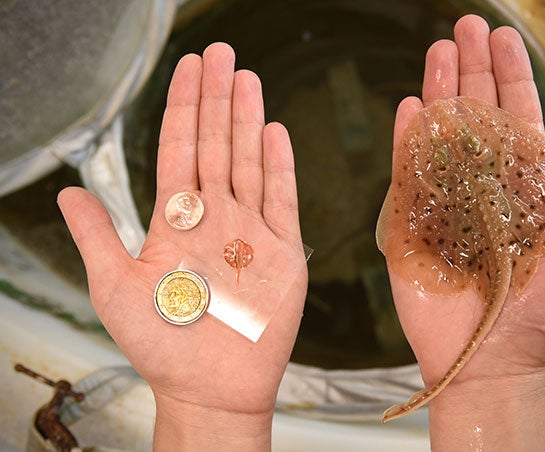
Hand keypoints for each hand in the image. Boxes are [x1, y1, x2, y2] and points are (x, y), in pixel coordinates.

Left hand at [58, 43, 306, 449]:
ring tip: (247, 78)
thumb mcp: (115, 288)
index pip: (179, 148)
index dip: (183, 106)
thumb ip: (96, 235)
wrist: (211, 388)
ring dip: (248, 120)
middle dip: (218, 98)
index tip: (189, 66)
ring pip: (249, 162)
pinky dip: (280, 166)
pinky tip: (275, 132)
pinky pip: (282, 200)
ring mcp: (250, 231)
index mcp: (175, 220)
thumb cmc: (162, 346)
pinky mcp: (284, 253)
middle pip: (216, 144)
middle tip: (222, 52)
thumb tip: (67, 191)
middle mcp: (214, 217)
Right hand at [385, 15, 544, 448]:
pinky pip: (408, 173)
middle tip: (463, 27)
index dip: (512, 77)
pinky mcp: (413, 225)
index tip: (504, 38)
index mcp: (526, 190)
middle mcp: (484, 188)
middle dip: (472, 70)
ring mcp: (445, 203)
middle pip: (476, 117)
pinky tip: (411, 105)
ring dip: (440, 91)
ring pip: (441, 135)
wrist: (493, 363)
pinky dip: (408, 138)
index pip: (518, 120)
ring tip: (438, 51)